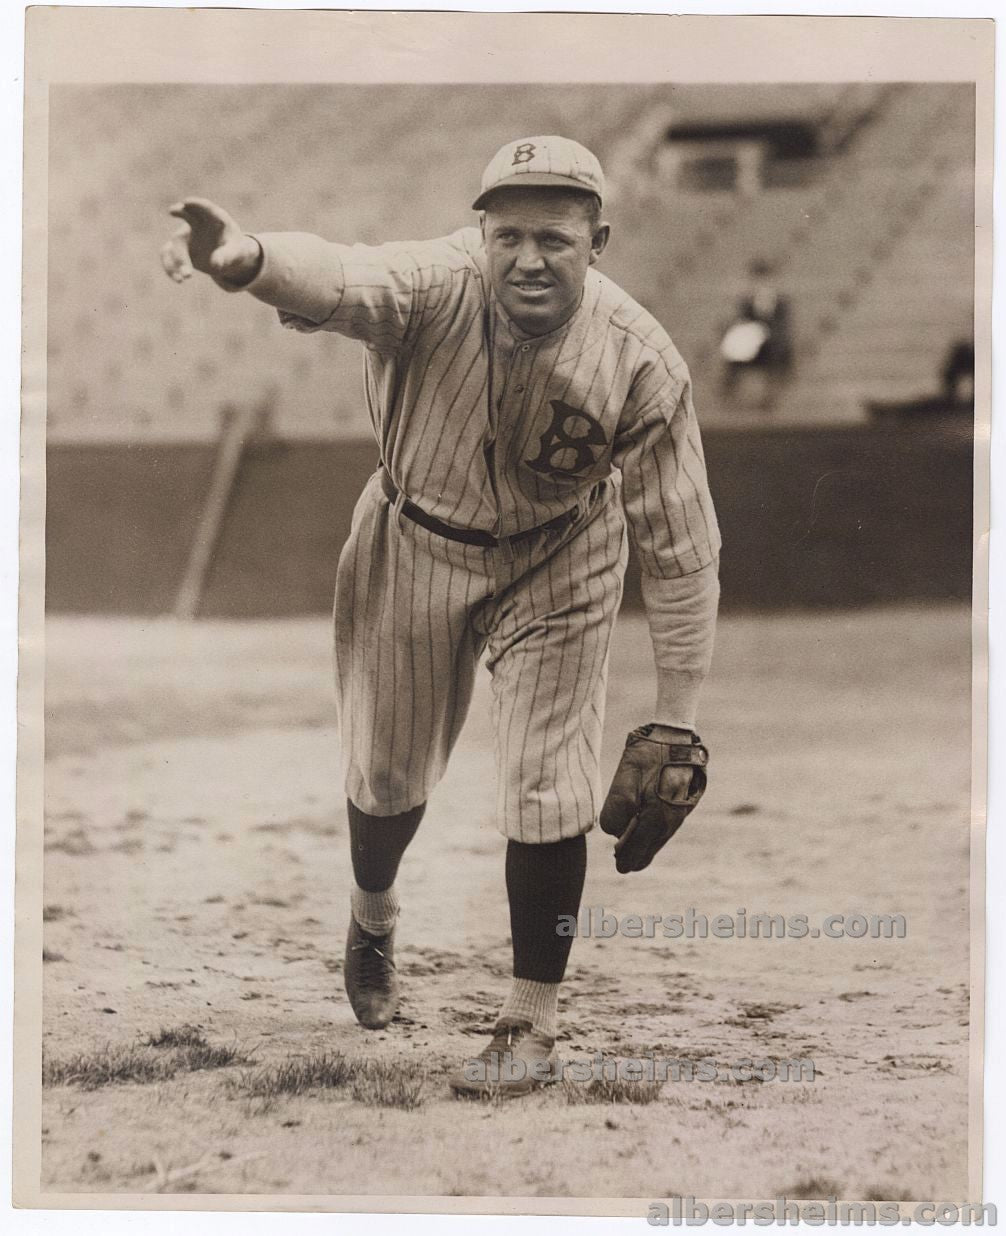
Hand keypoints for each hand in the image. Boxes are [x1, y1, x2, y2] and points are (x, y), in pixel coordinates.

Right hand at [160, 197, 261, 288]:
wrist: (229, 256)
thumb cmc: (235, 249)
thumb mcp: (236, 253)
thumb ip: (227, 256)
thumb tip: (215, 264)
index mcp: (214, 218)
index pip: (204, 208)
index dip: (195, 204)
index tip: (186, 203)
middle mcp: (195, 223)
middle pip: (183, 232)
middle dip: (182, 249)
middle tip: (187, 268)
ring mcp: (186, 236)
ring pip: (175, 245)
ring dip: (178, 261)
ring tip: (187, 278)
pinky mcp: (179, 248)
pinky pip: (167, 255)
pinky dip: (170, 267)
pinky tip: (179, 280)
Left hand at [599, 724, 707, 873]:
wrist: (675, 735)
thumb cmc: (648, 754)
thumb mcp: (626, 776)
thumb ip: (617, 806)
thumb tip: (614, 832)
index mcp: (657, 816)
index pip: (639, 847)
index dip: (628, 858)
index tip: (620, 868)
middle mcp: (672, 819)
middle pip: (652, 846)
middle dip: (637, 856)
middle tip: (625, 866)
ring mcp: (681, 812)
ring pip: (661, 838)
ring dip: (647, 845)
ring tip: (635, 853)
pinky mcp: (684, 803)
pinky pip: (668, 827)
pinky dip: (657, 834)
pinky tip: (649, 833)